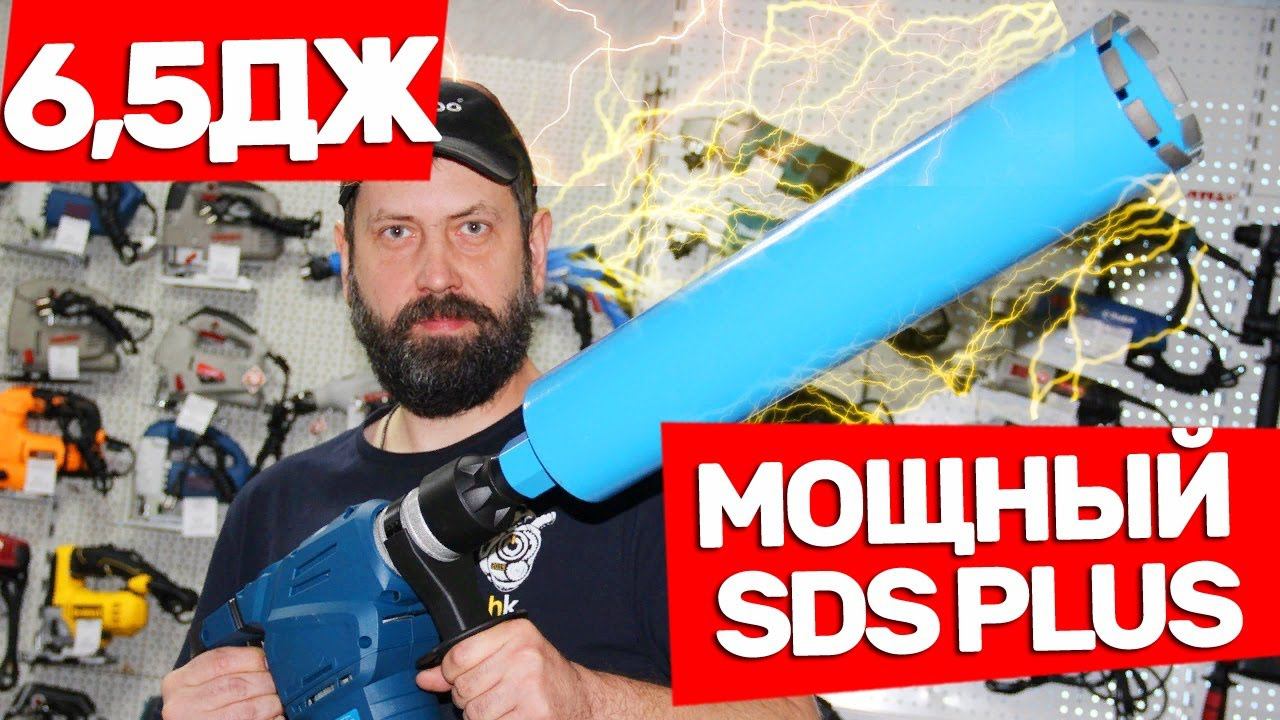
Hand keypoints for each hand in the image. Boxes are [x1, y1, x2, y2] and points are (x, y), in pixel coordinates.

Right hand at [161, 646, 282, 719]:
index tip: (268, 661)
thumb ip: (222, 669)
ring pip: (248, 708)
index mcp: (179, 681)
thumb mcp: (198, 684)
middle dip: (266, 682)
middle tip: (279, 683)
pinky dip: (270, 719)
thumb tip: (264, 659)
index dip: (253, 658)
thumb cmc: (196, 708)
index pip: (222, 659)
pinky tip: (274, 716)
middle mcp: (183, 704)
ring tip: (277, 702)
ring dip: (271, 704)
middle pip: (238, 684)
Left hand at [417, 618, 594, 719]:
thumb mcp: (506, 656)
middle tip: (493, 694)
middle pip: (463, 688)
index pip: (457, 656)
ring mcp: (530, 685)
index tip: (467, 677)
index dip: (453, 674)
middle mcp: (524, 654)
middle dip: (470, 698)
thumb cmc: (540, 676)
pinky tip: (512, 716)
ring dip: (482, 716)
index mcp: (516, 632)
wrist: (581, 699)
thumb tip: (424, 677)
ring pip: (474, 712)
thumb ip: (463, 665)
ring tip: (503, 707)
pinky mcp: (534, 713)